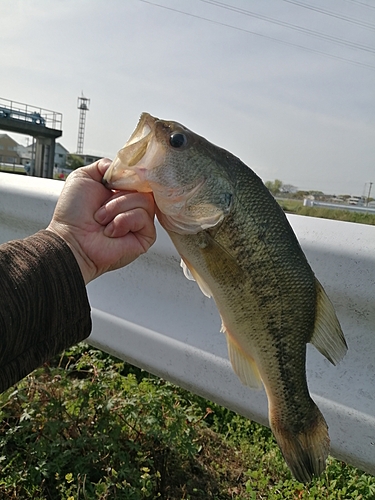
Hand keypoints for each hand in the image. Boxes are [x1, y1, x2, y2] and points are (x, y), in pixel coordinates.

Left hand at [47, 159, 155, 283]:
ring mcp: (141, 220)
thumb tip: (125, 166)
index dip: (129, 176)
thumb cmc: (73, 215)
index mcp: (122, 191)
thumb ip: (104, 165)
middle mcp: (134, 205)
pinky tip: (112, 231)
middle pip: (144, 186)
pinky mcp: (146, 235)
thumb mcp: (83, 177)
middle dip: (118, 195)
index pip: (139, 175)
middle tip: (101, 208)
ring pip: (144, 200)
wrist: (71, 239)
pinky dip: (123, 221)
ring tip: (103, 221)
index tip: (113, 182)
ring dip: (117, 208)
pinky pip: (144, 217)